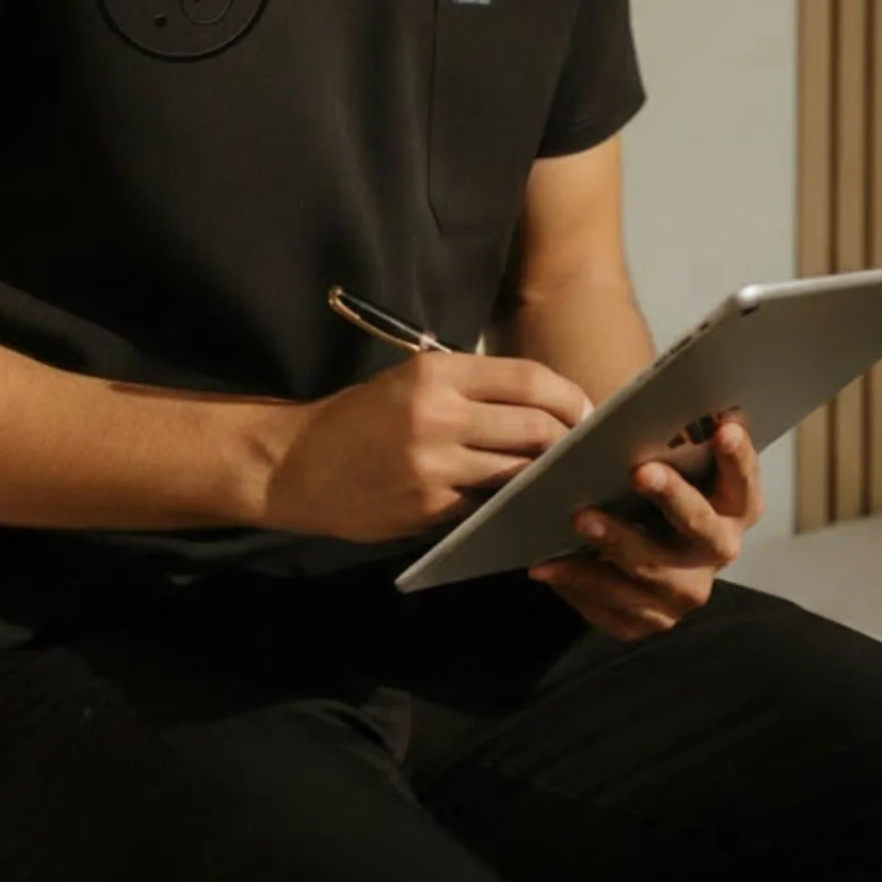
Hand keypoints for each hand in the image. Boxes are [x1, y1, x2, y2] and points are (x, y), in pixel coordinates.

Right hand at [261, 351, 592, 544]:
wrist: (296, 465)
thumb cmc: (358, 417)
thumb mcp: (409, 381)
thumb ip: (469, 390)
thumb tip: (540, 406)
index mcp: (436, 372)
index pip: (527, 379)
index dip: (568, 396)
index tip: (585, 411)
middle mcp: (440, 415)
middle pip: (535, 427)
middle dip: (567, 440)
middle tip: (580, 449)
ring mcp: (436, 466)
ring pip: (518, 471)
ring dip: (543, 475)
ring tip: (558, 475)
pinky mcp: (430, 509)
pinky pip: (488, 505)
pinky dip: (507, 503)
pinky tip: (518, 502)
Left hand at [525, 407, 762, 639]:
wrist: (634, 538)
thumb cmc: (651, 479)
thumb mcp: (668, 457)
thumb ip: (672, 436)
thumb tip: (658, 396)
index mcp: (734, 508)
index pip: (744, 483)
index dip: (738, 458)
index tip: (724, 426)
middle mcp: (717, 553)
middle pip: (702, 530)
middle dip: (673, 498)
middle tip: (640, 470)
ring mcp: (683, 594)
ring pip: (652, 574)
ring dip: (616, 544)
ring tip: (579, 516)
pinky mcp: (647, 621)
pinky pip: (614, 609)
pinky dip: (579, 584)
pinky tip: (547, 565)